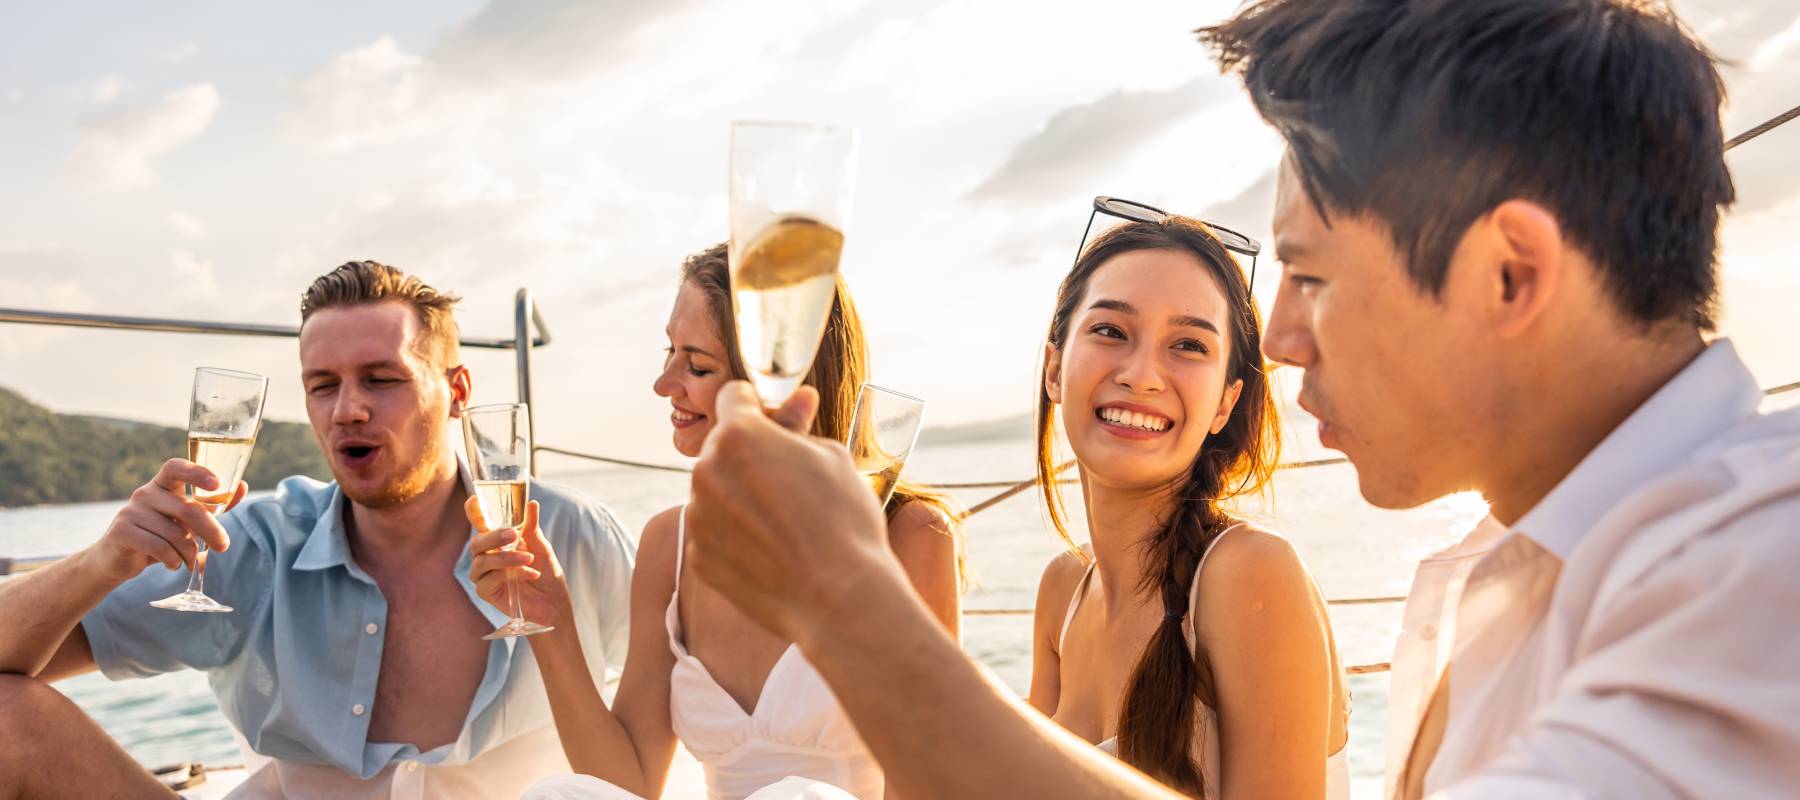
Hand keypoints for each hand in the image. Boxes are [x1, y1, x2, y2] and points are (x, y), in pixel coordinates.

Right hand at [88, 458, 244, 582]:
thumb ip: (211, 505)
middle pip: (186, 508)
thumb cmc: (158, 535)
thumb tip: (242, 486)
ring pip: (175, 533)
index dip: (197, 472)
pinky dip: (173, 560)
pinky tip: (173, 565)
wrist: (117, 559)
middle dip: (210, 530)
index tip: (216, 485)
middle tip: (223, 546)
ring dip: (189, 552)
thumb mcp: (185, 520)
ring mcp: (131, 511)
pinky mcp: (122, 531)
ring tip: (190, 561)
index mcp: (162, 485)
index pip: (176, 467)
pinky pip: (159, 547)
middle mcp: (145, 493)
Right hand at [466, 497, 571, 628]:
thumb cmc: (546, 572)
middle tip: (512, 534)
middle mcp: (485, 556)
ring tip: (529, 559)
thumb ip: (531, 526)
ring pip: (482, 561)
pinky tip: (530, 574)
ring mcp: (483, 575)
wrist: (554, 601)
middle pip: (477, 542)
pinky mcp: (486, 593)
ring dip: (506, 558)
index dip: (474, 512)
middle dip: (493, 536)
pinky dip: (511, 574)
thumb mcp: (541, 546)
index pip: (479, 524)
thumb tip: (531, 503)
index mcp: (496, 541)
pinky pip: (489, 580)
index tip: (474, 500)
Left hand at [685, 381, 906, 646]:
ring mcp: (697, 517)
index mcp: (737, 434)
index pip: (734, 397)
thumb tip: (799, 398)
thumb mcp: (832, 458)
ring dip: (741, 495)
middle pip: (722, 446)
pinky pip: (714, 531)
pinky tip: (773, 550)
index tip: (778, 425)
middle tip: (792, 478)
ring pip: (717, 490)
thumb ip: (799, 428)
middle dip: (750, 454)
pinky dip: (736, 534)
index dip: (760, 407)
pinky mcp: (699, 557)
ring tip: (787, 521)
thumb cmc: (844, 521)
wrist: (839, 598)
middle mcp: (705, 471)